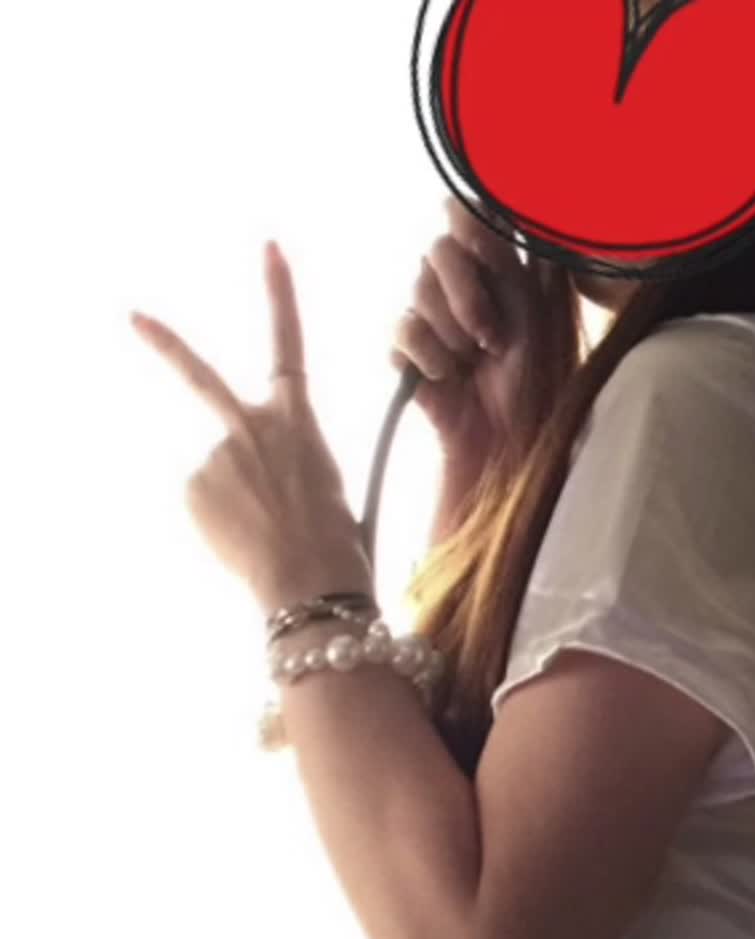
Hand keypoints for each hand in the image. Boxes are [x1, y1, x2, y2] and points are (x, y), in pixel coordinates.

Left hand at [130, 241, 372, 614]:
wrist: (313, 584)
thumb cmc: (336, 544)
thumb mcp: (331, 488)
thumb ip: (285, 462)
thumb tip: (238, 473)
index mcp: (298, 420)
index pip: (288, 344)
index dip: (279, 293)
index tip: (268, 249)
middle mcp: (251, 426)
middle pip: (200, 377)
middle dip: (164, 343)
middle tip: (130, 317)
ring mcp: (215, 455)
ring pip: (219, 475)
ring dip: (236, 502)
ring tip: (266, 535)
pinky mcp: (193, 488)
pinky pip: (204, 503)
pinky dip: (221, 523)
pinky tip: (244, 542)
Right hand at [390, 195, 581, 475]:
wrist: (511, 445)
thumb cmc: (541, 384)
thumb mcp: (544, 314)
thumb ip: (531, 257)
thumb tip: (532, 200)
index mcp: (498, 269)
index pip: (468, 215)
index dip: (472, 228)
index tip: (492, 255)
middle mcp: (463, 285)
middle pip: (438, 249)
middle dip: (465, 293)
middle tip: (491, 338)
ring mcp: (433, 318)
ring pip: (417, 289)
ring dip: (451, 332)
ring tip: (475, 364)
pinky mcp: (410, 353)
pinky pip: (401, 330)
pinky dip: (426, 355)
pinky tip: (448, 378)